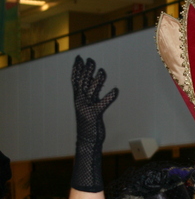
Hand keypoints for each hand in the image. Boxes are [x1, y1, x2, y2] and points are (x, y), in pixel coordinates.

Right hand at [70, 56, 117, 191]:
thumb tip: (94, 85)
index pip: (75, 80)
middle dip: (86, 70)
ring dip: (97, 80)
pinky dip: (110, 96)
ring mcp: (86, 108)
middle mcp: (81, 101)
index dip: (77, 69)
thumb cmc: (90, 124)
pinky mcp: (94, 115)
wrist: (88, 141)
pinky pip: (103, 103)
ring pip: (91, 91)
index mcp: (79, 99)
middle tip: (90, 59)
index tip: (78, 58)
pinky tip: (116, 90)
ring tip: (102, 71)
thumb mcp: (89, 107)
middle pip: (83, 82)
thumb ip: (91, 96)